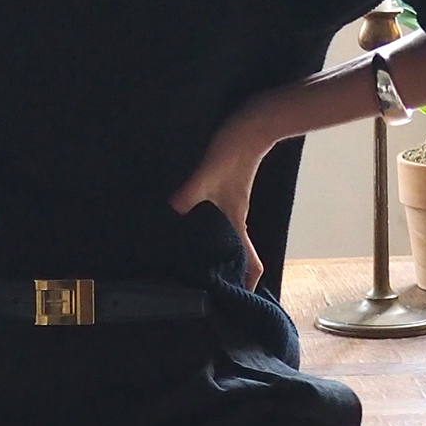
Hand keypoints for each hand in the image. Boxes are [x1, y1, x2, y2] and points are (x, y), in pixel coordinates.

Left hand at [168, 107, 270, 290]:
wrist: (253, 123)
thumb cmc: (234, 149)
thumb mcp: (208, 172)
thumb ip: (191, 192)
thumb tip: (173, 210)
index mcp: (237, 221)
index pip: (250, 262)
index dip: (248, 284)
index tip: (240, 303)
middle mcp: (236, 218)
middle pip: (237, 256)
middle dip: (229, 276)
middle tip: (209, 292)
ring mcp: (231, 206)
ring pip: (228, 240)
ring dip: (218, 255)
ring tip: (196, 268)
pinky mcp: (225, 194)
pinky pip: (219, 222)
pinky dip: (209, 233)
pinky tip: (190, 230)